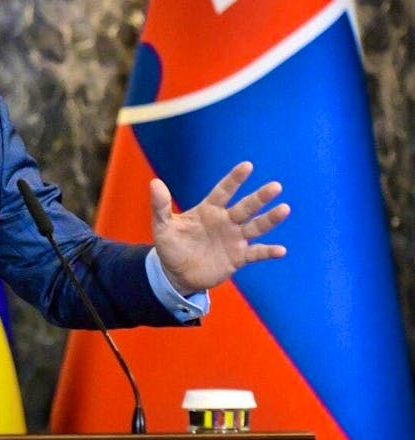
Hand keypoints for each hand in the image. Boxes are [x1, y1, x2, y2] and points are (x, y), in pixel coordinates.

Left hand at [151, 161, 289, 295]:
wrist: (176, 273)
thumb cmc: (171, 246)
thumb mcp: (163, 226)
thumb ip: (160, 206)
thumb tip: (155, 183)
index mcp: (208, 210)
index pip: (223, 191)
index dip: (234, 179)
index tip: (247, 166)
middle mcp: (225, 221)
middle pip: (245, 207)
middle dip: (260, 197)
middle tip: (275, 186)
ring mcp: (234, 238)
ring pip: (256, 226)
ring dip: (270, 219)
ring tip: (284, 209)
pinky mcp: (238, 257)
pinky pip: (256, 253)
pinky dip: (268, 251)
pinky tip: (281, 250)